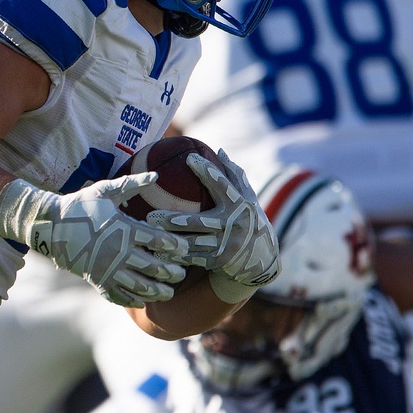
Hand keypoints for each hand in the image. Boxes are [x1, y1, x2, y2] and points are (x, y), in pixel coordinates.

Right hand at [32, 172, 189, 307]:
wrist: (50, 225)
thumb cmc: (79, 205)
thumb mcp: (104, 190)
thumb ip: (132, 184)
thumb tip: (157, 174)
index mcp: (124, 229)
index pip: (159, 241)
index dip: (176, 246)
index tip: (184, 248)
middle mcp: (119, 252)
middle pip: (154, 267)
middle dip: (172, 272)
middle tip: (182, 274)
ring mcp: (107, 269)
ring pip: (140, 286)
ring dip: (157, 291)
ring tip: (168, 292)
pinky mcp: (97, 280)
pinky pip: (118, 295)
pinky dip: (132, 300)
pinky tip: (143, 301)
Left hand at [147, 150, 278, 288]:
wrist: (263, 260)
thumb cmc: (249, 220)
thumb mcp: (248, 199)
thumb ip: (234, 176)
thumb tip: (218, 151)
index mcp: (240, 205)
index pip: (223, 185)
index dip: (208, 171)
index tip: (189, 158)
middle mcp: (235, 224)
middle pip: (199, 221)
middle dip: (174, 219)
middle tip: (151, 215)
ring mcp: (227, 245)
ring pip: (192, 242)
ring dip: (170, 239)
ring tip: (149, 232)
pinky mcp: (219, 261)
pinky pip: (193, 258)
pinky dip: (175, 255)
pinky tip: (156, 251)